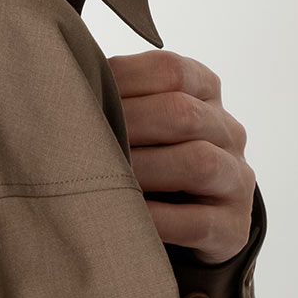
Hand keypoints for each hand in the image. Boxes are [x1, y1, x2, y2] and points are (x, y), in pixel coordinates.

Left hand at [104, 50, 255, 265]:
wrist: (192, 224)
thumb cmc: (150, 163)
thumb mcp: (141, 124)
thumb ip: (115, 102)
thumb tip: (61, 89)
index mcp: (203, 93)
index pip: (170, 71)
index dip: (123, 80)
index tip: (83, 96)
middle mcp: (227, 131)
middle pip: (183, 114)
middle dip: (128, 126)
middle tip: (84, 141)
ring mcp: (236, 179)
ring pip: (198, 163)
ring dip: (143, 171)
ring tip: (103, 179)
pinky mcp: (233, 226)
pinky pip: (197, 222)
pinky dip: (157, 220)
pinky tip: (124, 218)